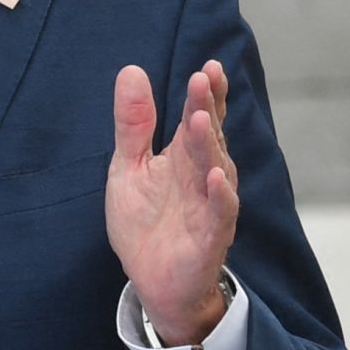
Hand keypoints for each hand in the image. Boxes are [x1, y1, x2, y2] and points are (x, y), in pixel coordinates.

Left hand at [107, 61, 238, 346]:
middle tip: (204, 79)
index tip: (207, 68)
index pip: (200, 117)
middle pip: (209, 137)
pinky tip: (215, 179)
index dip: (205, 94)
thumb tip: (131, 70)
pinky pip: (220, 215)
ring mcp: (210, 206)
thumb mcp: (129, 167)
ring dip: (211, 146)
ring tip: (201, 120)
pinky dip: (220, 197)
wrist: (151, 280)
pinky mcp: (211, 238)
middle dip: (207, 108)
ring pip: (217, 170)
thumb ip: (134, 124)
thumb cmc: (145, 222)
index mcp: (185, 156)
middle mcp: (203, 175)